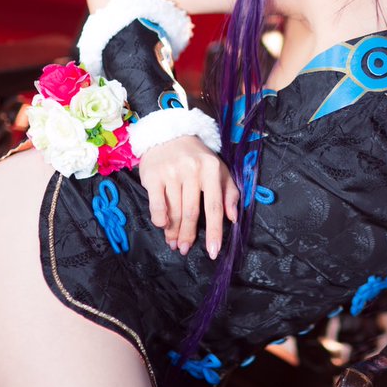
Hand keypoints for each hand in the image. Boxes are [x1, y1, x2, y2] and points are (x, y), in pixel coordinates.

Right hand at [138, 136, 237, 258]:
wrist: (169, 135)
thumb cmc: (198, 158)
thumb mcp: (219, 170)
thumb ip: (230, 193)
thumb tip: (234, 218)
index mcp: (212, 169)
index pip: (215, 206)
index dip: (214, 231)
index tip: (213, 251)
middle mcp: (192, 170)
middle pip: (192, 212)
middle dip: (189, 235)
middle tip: (185, 249)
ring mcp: (171, 172)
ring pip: (174, 211)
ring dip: (173, 231)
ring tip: (174, 242)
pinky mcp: (153, 175)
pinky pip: (157, 204)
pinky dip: (159, 219)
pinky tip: (162, 226)